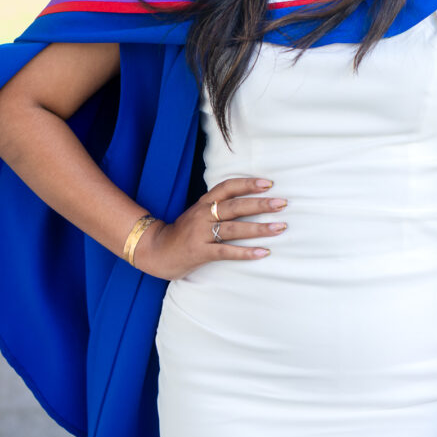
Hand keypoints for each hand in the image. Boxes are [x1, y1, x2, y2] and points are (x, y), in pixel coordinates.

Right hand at [133, 177, 287, 279]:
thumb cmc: (183, 232)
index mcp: (203, 203)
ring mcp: (201, 234)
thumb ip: (218, 206)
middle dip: (260, 204)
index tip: (268, 183)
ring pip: (234, 228)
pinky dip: (246, 253)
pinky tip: (263, 252)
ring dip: (259, 228)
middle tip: (282, 203)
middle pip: (235, 206)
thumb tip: (249, 201)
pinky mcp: (200, 252)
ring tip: (280, 227)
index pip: (227, 187)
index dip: (247, 184)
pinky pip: (226, 252)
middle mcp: (203, 215)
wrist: (155, 251)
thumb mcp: (198, 214)